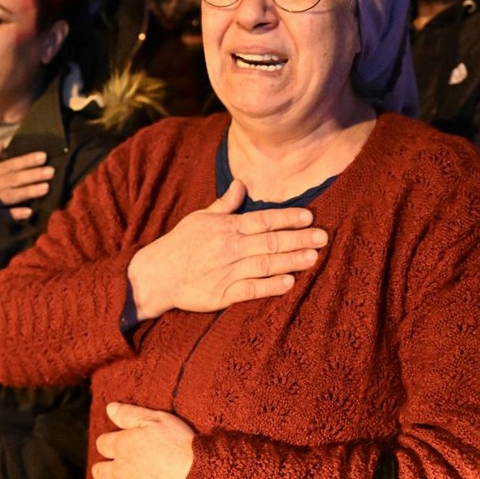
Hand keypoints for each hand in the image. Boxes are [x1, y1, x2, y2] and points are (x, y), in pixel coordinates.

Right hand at [0, 142, 52, 220]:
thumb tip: (0, 144)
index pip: (9, 165)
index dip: (26, 160)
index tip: (43, 156)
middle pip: (14, 179)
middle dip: (33, 174)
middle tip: (52, 171)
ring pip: (12, 195)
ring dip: (29, 191)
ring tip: (47, 188)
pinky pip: (1, 215)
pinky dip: (13, 214)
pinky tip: (29, 213)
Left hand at [92, 403, 193, 478]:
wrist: (198, 474)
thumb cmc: (180, 445)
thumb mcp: (157, 420)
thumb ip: (130, 414)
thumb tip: (110, 408)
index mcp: (122, 445)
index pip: (102, 443)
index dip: (111, 441)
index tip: (124, 442)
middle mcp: (120, 469)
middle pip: (99, 470)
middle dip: (107, 466)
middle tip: (125, 463)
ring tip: (134, 474)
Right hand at [126, 180, 324, 320]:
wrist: (156, 274)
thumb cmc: (180, 244)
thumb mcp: (201, 218)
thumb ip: (225, 204)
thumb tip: (241, 184)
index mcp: (226, 227)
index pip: (262, 220)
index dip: (287, 218)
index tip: (309, 216)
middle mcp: (230, 247)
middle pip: (270, 242)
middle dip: (299, 239)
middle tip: (323, 237)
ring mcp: (227, 271)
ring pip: (264, 264)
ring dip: (291, 261)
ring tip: (313, 257)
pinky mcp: (222, 294)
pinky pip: (250, 290)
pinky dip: (270, 286)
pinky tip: (288, 283)